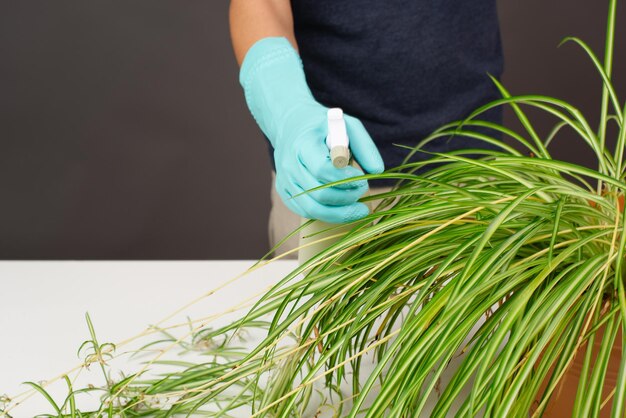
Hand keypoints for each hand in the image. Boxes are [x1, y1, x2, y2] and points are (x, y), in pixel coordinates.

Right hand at [239, 37, 383, 222]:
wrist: (291, 125)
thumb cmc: (324, 127)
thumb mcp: (347, 125)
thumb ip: (364, 146)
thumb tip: (377, 171)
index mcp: (303, 144)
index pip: (322, 169)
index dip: (345, 179)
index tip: (362, 178)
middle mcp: (289, 164)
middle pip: (319, 194)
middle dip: (347, 197)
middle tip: (363, 190)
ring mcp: (284, 180)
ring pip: (313, 209)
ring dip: (340, 212)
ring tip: (359, 208)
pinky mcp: (285, 192)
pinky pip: (307, 211)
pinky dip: (328, 214)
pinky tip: (343, 208)